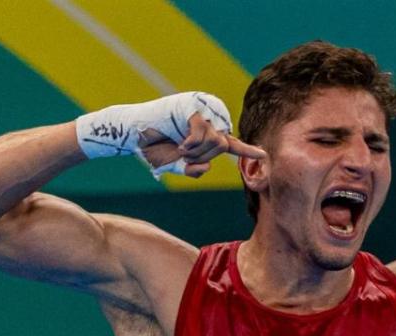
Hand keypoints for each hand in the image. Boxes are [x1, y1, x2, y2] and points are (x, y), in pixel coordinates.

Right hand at [140, 114, 264, 178]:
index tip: (263, 155)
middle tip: (184, 154)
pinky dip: (191, 144)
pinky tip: (181, 144)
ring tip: (180, 147)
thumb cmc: (153, 148)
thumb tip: (207, 167)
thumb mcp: (177, 164)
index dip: (247, 150)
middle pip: (223, 147)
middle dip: (203, 157)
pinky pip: (204, 132)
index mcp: (206, 132)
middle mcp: (207, 119)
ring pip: (216, 141)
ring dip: (196, 152)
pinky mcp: (192, 105)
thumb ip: (194, 168)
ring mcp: (201, 109)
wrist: (132, 136)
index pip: (231, 143)